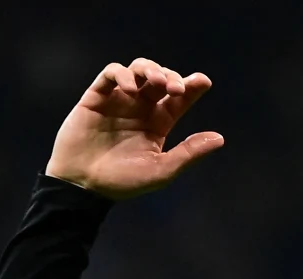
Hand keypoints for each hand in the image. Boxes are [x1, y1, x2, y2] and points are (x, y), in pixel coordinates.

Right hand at [46, 59, 223, 199]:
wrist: (83, 186)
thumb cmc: (122, 182)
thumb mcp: (161, 170)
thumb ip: (189, 153)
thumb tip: (220, 138)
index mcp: (158, 124)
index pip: (179, 99)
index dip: (192, 86)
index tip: (203, 81)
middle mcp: (140, 109)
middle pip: (161, 79)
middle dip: (171, 77)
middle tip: (175, 88)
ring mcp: (118, 100)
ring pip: (138, 70)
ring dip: (150, 69)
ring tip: (156, 82)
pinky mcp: (96, 97)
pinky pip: (111, 74)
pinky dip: (123, 74)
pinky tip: (130, 89)